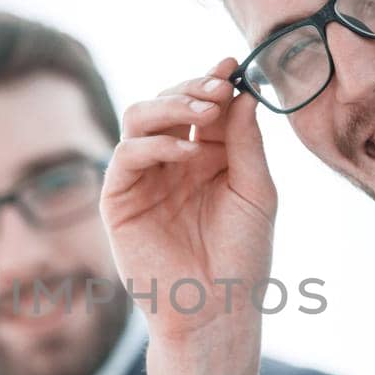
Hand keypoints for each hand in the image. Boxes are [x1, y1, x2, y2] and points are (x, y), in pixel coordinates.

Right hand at [99, 58, 275, 374]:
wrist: (215, 311)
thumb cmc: (243, 259)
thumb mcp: (255, 192)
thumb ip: (246, 143)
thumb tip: (242, 92)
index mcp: (208, 159)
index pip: (205, 107)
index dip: (215, 81)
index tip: (232, 63)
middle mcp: (173, 163)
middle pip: (170, 104)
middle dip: (193, 89)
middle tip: (219, 88)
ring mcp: (144, 178)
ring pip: (141, 118)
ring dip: (172, 105)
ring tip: (204, 111)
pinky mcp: (119, 199)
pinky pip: (127, 155)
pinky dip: (155, 143)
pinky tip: (185, 150)